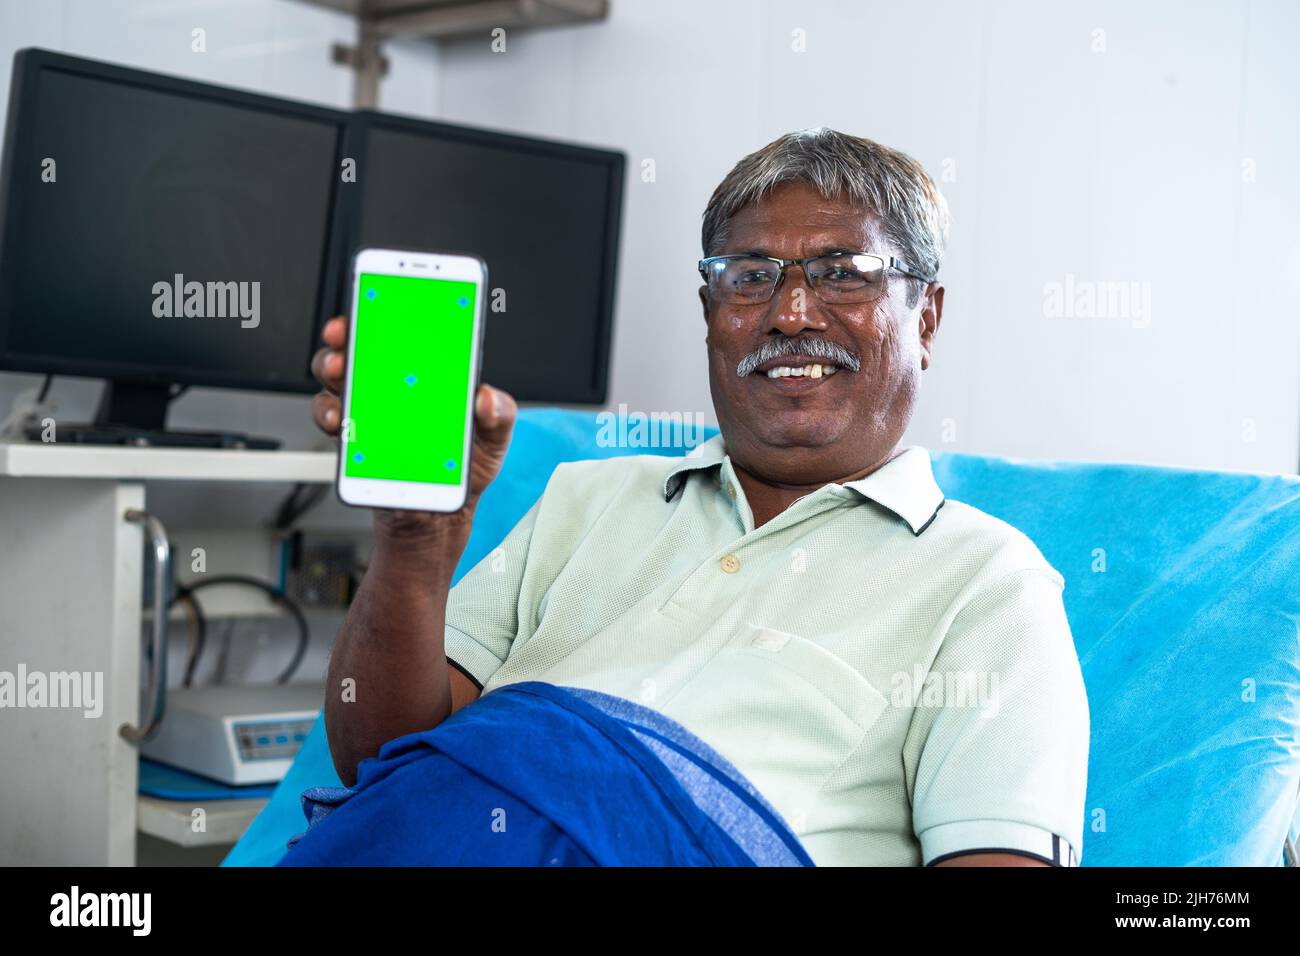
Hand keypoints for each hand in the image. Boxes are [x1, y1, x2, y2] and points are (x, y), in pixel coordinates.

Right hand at [310, 316, 516, 536]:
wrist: (441, 513)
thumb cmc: (465, 466)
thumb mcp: (494, 438)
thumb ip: (499, 415)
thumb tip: (486, 397)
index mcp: (428, 377)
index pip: (408, 333)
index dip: (394, 310)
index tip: (386, 297)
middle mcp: (393, 387)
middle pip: (363, 347)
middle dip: (350, 333)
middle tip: (347, 333)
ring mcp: (370, 411)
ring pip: (337, 378)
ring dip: (333, 369)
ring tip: (340, 371)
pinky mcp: (354, 440)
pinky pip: (332, 419)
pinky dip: (331, 414)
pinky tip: (341, 419)